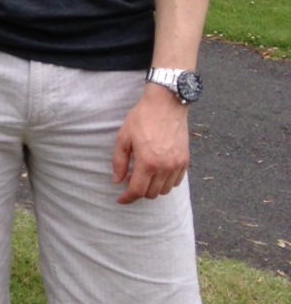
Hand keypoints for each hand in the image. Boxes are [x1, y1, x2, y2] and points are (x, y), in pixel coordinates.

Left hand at [111, 85, 189, 203]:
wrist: (166, 104)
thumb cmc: (142, 118)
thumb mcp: (123, 137)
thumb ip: (119, 161)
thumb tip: (117, 181)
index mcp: (148, 162)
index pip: (137, 191)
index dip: (127, 198)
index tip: (121, 199)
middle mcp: (165, 167)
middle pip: (151, 193)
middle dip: (139, 192)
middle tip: (130, 182)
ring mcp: (177, 164)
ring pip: (164, 190)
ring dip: (152, 188)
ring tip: (144, 177)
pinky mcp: (185, 160)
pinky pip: (176, 182)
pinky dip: (166, 182)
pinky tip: (158, 173)